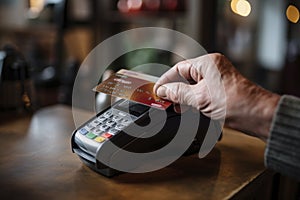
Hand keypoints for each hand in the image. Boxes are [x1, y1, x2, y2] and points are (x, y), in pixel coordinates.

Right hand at [154, 53, 279, 140]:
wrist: (258, 116)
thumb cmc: (236, 103)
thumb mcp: (200, 98)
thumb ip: (178, 93)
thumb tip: (163, 91)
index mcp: (208, 63)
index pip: (179, 69)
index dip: (166, 80)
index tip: (157, 91)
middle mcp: (212, 69)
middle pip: (185, 77)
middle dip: (174, 90)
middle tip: (165, 102)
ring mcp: (216, 80)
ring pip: (192, 87)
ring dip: (183, 97)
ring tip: (175, 108)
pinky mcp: (219, 91)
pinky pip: (200, 93)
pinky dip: (192, 101)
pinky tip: (187, 110)